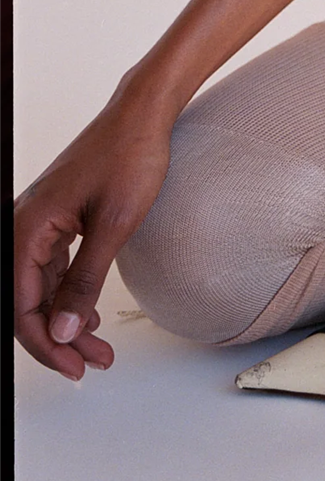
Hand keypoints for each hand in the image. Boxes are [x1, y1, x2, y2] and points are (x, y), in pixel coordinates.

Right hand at [14, 96, 175, 380]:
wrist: (145, 112)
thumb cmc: (130, 156)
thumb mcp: (114, 225)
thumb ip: (85, 281)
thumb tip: (64, 332)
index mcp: (28, 228)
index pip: (21, 307)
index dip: (46, 345)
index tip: (74, 368)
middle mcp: (25, 224)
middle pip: (28, 301)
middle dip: (58, 339)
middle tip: (91, 365)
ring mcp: (42, 220)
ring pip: (41, 287)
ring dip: (65, 320)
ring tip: (97, 349)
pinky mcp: (60, 217)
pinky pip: (53, 268)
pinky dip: (69, 295)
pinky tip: (89, 316)